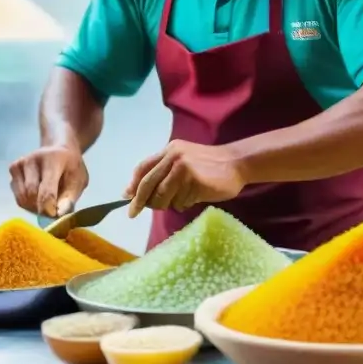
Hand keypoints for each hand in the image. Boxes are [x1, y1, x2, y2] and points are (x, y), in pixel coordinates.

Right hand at [9, 145, 88, 216]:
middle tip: (54, 210)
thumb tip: (58, 216)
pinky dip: (28, 203)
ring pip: (22, 198)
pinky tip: (38, 196)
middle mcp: (32, 159)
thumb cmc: (71, 168)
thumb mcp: (79, 181)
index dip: (49, 207)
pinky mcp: (13, 169)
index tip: (53, 217)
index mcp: (53, 159)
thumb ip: (69, 198)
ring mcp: (20, 163)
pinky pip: (18, 196)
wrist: (59, 151)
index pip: (46, 189)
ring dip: (34, 208)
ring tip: (47, 202)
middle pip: (31, 194)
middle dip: (42, 208)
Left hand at [123, 140, 245, 218]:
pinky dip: (184, 204)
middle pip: (148, 185)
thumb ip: (163, 172)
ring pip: (163, 197)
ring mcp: (184, 168)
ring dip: (169, 203)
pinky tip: (194, 197)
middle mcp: (174, 157)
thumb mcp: (183, 160)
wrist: (236, 163)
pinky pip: (180, 202)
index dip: (133, 185)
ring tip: (182, 198)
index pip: (143, 168)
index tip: (126, 198)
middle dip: (139, 201)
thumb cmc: (208, 166)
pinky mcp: (194, 181)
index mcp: (169, 150)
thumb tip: (135, 193)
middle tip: (133, 213)